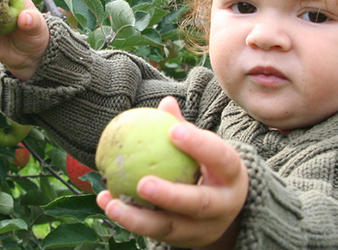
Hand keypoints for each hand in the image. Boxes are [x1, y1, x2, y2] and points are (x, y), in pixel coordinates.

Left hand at [96, 96, 247, 248]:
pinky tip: (106, 203)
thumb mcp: (205, 150)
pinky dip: (129, 219)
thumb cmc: (208, 167)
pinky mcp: (183, 241)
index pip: (220, 159)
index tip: (173, 131)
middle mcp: (222, 206)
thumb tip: (165, 102)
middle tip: (142, 183)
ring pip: (170, 227)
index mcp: (231, 175)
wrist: (224, 211)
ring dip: (138, 218)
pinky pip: (154, 232)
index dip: (199, 146)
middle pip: (198, 203)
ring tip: (111, 202)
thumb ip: (184, 129)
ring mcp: (203, 228)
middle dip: (170, 196)